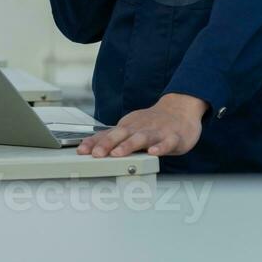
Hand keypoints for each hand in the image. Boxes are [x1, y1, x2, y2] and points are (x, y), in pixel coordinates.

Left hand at [78, 94, 206, 157]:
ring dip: (129, 145)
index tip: (82, 151)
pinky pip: (167, 143)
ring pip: (141, 138)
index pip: (108, 134)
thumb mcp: (128, 128)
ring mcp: (156, 132)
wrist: (180, 108)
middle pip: (121, 134)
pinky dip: (160, 147)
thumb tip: (86, 147)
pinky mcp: (173, 137)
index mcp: (128, 127)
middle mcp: (139, 128)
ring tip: (118, 153)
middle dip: (107, 144)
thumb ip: (109, 138)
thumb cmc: (151, 122)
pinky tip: (154, 152)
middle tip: (96, 153)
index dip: (94, 142)